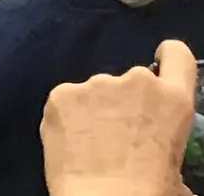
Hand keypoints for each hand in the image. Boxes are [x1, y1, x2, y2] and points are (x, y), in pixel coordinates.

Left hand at [42, 40, 194, 195]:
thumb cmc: (149, 191)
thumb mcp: (176, 166)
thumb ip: (167, 139)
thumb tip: (159, 151)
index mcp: (172, 100)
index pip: (176, 55)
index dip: (167, 56)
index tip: (159, 63)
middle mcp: (135, 82)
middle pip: (130, 81)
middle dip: (125, 102)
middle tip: (119, 134)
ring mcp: (95, 85)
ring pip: (95, 92)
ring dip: (94, 109)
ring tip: (91, 143)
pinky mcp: (61, 94)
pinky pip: (67, 101)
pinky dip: (67, 117)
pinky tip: (70, 142)